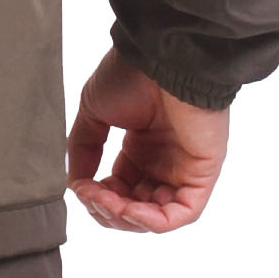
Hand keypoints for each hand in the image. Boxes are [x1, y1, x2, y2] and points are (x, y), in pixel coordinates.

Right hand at [68, 49, 228, 235]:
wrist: (163, 56)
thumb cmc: (132, 74)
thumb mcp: (93, 112)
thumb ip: (83, 149)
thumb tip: (76, 184)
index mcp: (142, 147)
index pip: (119, 190)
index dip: (97, 197)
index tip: (80, 187)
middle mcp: (164, 161)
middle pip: (135, 208)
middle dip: (108, 210)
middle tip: (91, 196)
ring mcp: (184, 169)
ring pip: (157, 217)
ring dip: (125, 218)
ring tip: (106, 201)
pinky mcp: (202, 174)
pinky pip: (181, 214)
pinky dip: (151, 221)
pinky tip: (128, 209)